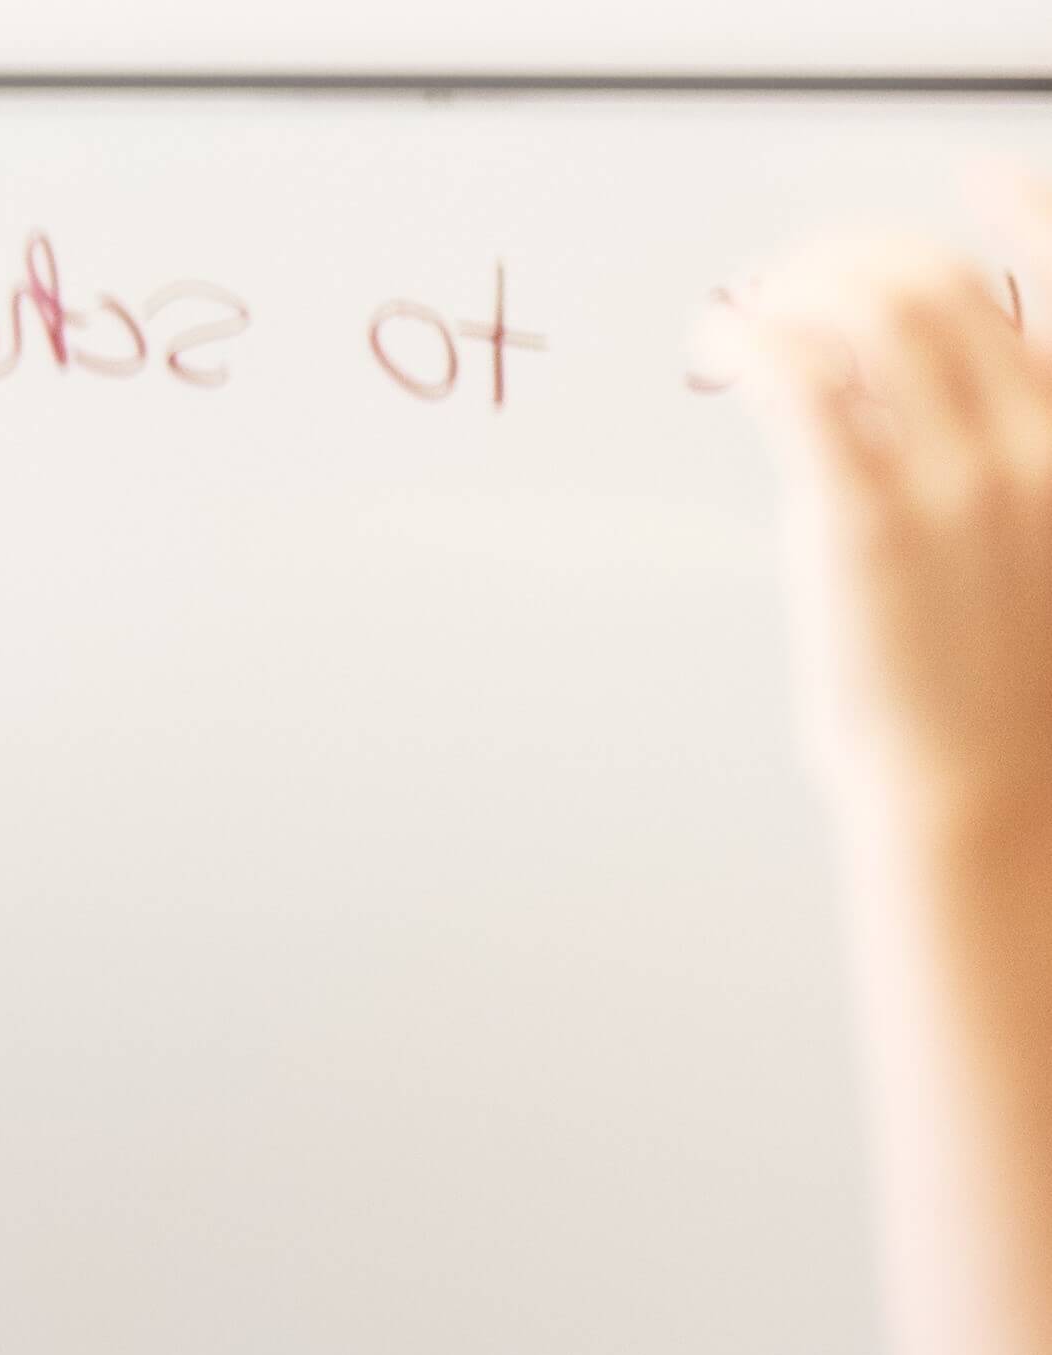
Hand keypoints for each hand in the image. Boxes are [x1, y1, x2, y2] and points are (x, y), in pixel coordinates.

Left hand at [722, 197, 1051, 815]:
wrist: (991, 796)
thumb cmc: (1011, 692)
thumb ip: (1018, 462)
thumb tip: (911, 391)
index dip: (1029, 210)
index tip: (977, 175)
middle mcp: (1044, 442)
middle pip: (941, 278)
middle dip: (855, 254)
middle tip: (795, 278)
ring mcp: (959, 478)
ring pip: (870, 303)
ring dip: (795, 284)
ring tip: (751, 313)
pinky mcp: (866, 517)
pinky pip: (799, 374)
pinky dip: (749, 334)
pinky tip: (719, 345)